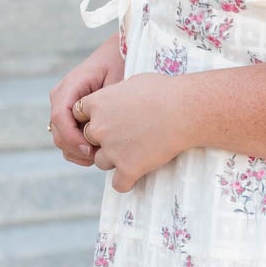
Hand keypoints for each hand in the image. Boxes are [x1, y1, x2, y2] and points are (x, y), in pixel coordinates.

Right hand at [50, 34, 124, 165]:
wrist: (119, 55)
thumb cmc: (120, 65)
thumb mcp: (117, 80)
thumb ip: (107, 104)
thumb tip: (101, 129)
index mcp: (70, 85)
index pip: (60, 116)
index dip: (72, 137)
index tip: (91, 150)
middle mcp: (61, 97)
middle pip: (58, 133)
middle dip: (77, 149)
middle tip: (101, 158)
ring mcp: (64, 108)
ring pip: (61, 140)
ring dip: (78, 153)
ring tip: (101, 156)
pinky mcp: (70, 117)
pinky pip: (68, 139)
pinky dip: (80, 150)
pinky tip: (98, 153)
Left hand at [73, 73, 186, 192]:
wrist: (185, 110)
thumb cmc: (165, 91)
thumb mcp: (134, 82)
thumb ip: (117, 93)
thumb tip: (116, 96)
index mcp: (98, 103)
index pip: (80, 114)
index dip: (95, 118)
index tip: (110, 118)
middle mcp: (99, 128)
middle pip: (89, 139)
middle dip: (104, 139)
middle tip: (126, 135)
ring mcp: (112, 150)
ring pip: (101, 162)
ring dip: (115, 159)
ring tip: (136, 152)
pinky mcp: (128, 168)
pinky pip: (118, 184)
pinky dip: (126, 181)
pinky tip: (136, 174)